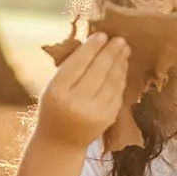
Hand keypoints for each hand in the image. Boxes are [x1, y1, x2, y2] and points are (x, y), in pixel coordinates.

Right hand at [36, 34, 129, 149]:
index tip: (102, 34)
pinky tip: (122, 65)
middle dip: (110, 52)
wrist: (61, 141)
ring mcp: (94, 113)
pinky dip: (121, 77)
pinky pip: (118, 92)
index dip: (91, 48)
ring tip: (124, 48)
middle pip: (98, 71)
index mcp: (57, 92)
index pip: (77, 64)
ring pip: (111, 81)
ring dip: (120, 62)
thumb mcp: (52, 86)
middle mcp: (76, 103)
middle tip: (119, 39)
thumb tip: (94, 42)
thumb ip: (69, 67)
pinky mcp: (108, 118)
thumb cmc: (54, 107)